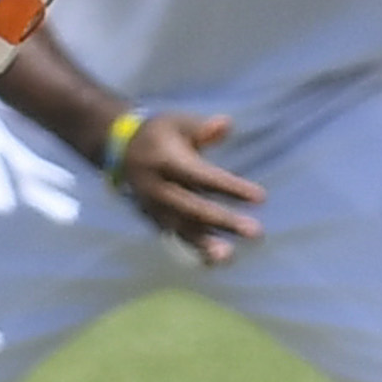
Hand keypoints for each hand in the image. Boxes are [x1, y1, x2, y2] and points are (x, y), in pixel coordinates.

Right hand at [111, 110, 264, 264]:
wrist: (119, 149)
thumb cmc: (161, 133)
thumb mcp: (179, 122)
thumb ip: (202, 127)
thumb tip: (226, 125)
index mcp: (165, 161)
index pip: (202, 177)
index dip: (230, 187)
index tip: (261, 198)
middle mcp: (157, 188)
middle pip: (193, 208)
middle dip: (224, 221)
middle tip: (256, 233)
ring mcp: (153, 207)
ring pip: (181, 228)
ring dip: (205, 244)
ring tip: (229, 256)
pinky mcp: (154, 219)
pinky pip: (176, 236)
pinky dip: (195, 248)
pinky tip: (216, 259)